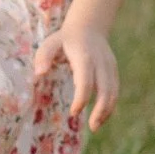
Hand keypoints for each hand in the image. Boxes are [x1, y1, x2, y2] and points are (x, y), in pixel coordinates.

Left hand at [35, 14, 119, 132]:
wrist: (89, 26)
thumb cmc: (65, 39)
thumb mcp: (51, 43)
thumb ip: (43, 56)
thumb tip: (39, 74)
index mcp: (85, 57)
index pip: (86, 81)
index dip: (81, 98)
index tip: (73, 112)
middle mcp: (101, 63)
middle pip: (106, 89)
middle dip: (101, 110)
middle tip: (92, 127)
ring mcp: (110, 67)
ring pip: (113, 92)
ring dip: (107, 111)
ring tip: (95, 126)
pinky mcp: (114, 71)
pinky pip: (115, 91)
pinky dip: (110, 106)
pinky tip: (101, 117)